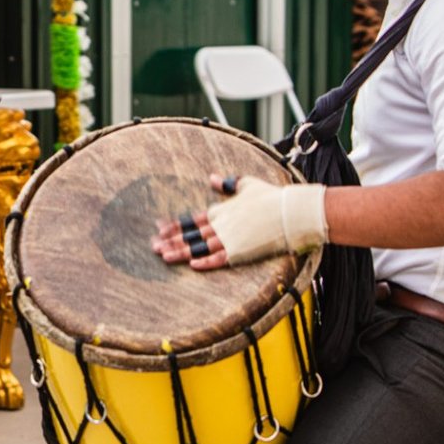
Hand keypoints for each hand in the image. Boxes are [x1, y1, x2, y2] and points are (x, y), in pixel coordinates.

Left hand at [151, 174, 327, 270]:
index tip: (159, 229)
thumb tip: (213, 178)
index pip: (191, 220)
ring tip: (164, 257)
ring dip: (181, 252)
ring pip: (199, 247)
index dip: (175, 226)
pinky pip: (219, 259)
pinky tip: (192, 265)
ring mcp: (230, 239)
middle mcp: (221, 225)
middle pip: (191, 235)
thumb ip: (227, 184)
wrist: (290, 211)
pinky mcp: (241, 251)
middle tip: (153, 246)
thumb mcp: (246, 185)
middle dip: (171, 241)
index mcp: (220, 210)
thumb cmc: (271, 197)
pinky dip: (206, 262)